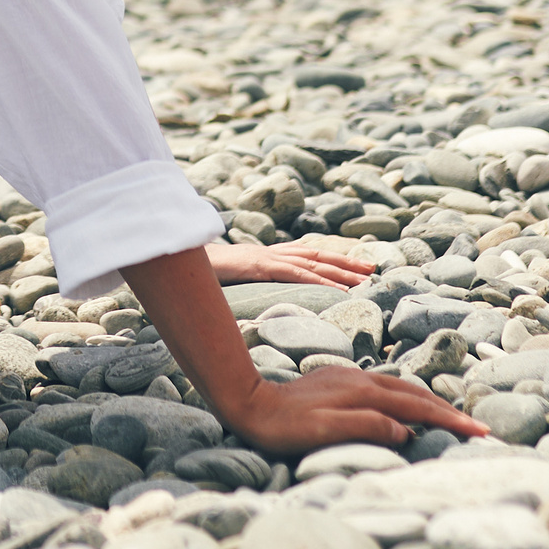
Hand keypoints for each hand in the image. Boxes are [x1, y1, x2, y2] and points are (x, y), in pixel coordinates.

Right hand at [204, 240, 372, 288]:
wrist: (175, 256)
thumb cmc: (199, 271)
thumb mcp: (228, 278)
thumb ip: (246, 283)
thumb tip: (254, 296)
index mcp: (265, 255)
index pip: (305, 255)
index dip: (330, 259)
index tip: (354, 266)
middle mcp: (270, 253)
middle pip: (316, 256)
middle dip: (345, 262)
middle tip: (373, 269)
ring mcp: (265, 258)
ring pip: (312, 263)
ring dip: (342, 271)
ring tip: (366, 280)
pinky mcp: (259, 266)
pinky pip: (296, 275)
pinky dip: (321, 282)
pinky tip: (341, 290)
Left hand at [221, 363, 484, 453]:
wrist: (248, 403)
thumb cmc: (285, 426)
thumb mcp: (325, 431)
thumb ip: (366, 426)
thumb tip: (405, 431)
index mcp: (364, 392)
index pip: (418, 407)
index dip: (451, 419)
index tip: (481, 432)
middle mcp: (361, 379)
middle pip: (415, 394)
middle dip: (449, 410)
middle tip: (479, 428)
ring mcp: (349, 377)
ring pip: (400, 388)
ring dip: (429, 402)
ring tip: (452, 417)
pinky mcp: (338, 380)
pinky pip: (384, 388)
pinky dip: (406, 399)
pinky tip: (407, 407)